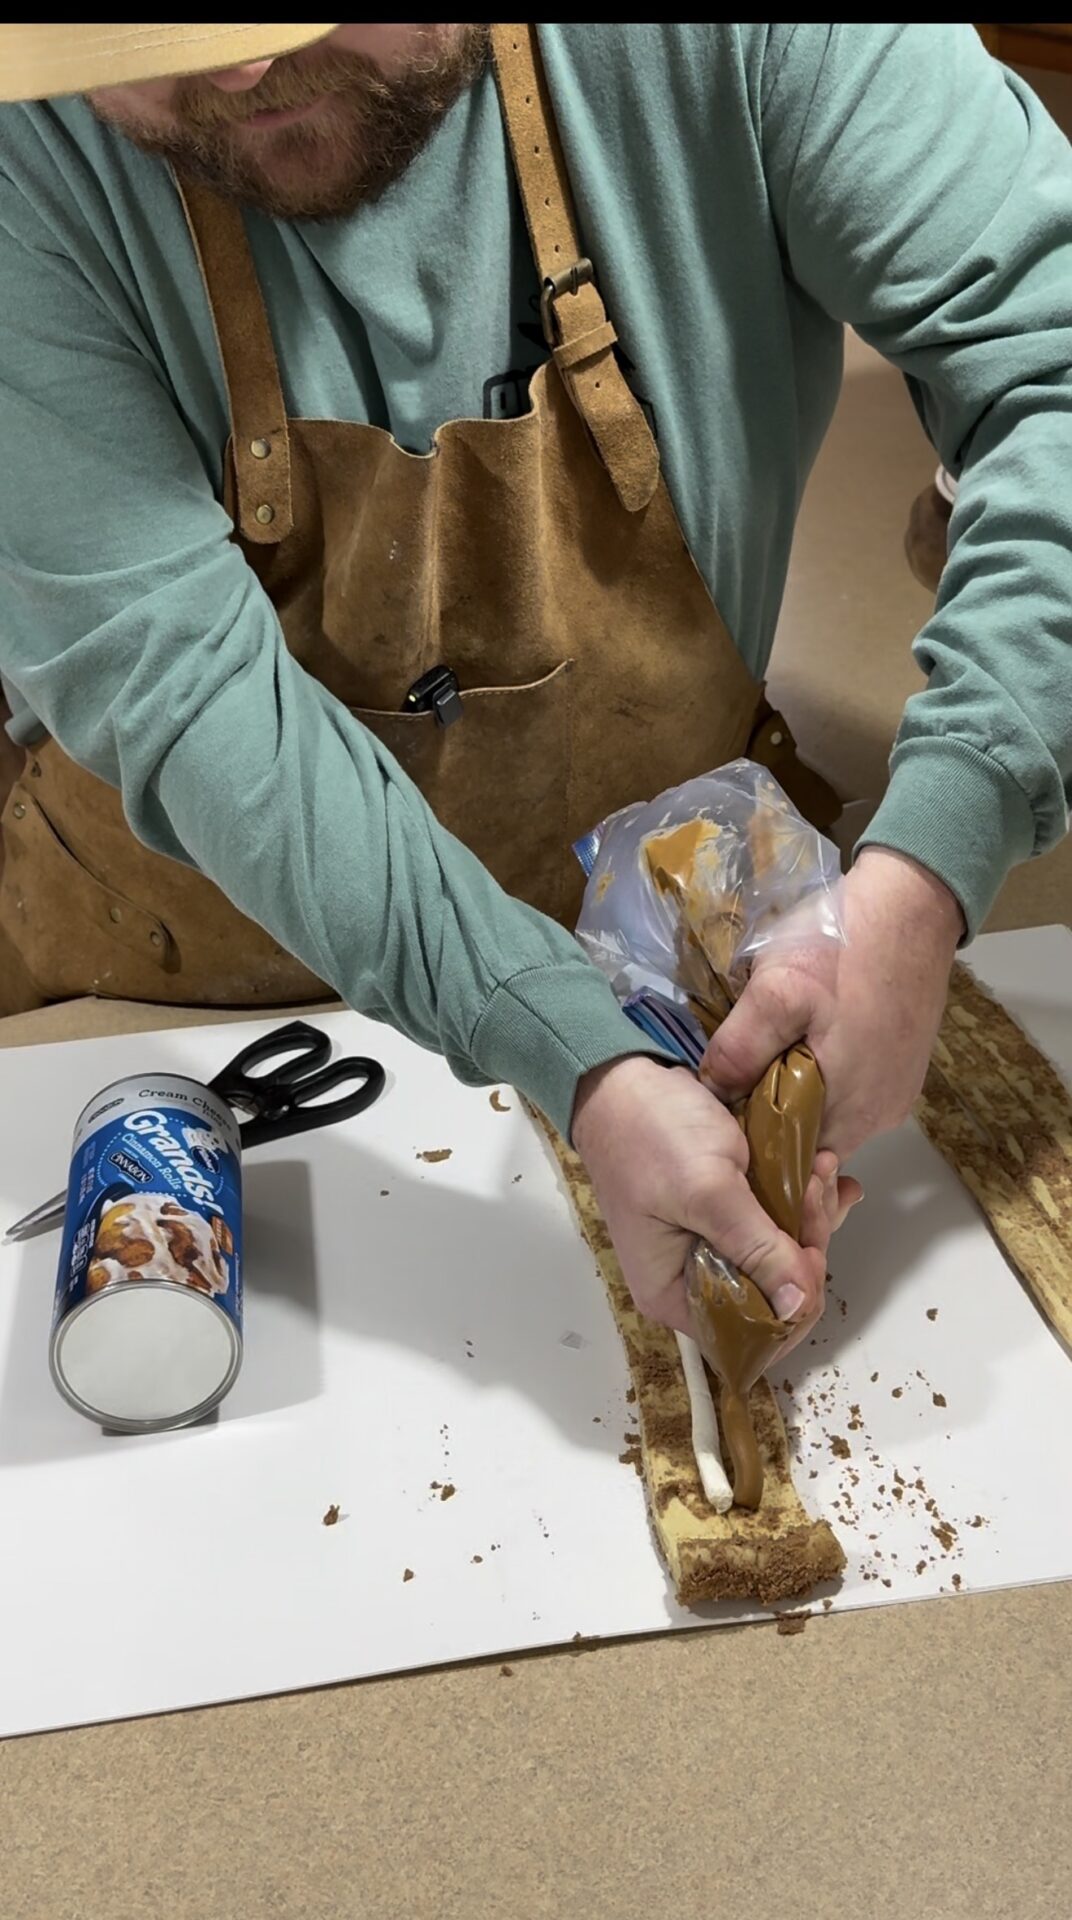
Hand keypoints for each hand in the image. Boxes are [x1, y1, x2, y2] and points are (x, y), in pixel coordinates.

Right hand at [571, 1055, 851, 1348]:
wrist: (625, 1077)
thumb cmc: (648, 1133)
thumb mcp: (707, 1191)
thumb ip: (756, 1248)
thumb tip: (796, 1306)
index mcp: (676, 1293)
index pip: (750, 1333)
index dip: (792, 1302)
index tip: (808, 1249)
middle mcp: (695, 1280)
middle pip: (776, 1295)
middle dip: (809, 1246)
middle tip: (817, 1189)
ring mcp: (713, 1245)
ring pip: (785, 1257)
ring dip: (813, 1216)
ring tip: (822, 1168)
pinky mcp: (729, 1213)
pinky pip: (778, 1224)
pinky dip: (806, 1199)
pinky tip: (824, 1172)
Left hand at [700, 848, 963, 1158]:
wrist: (913, 903)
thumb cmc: (844, 946)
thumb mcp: (776, 991)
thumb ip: (740, 1050)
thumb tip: (711, 1093)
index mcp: (844, 1113)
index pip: (784, 1157)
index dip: (747, 1137)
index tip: (719, 1107)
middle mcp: (876, 1119)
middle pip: (808, 1140)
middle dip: (771, 1114)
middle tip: (738, 1073)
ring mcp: (895, 1096)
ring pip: (830, 1116)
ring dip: (797, 1093)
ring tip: (768, 1053)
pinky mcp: (904, 1071)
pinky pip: (854, 1094)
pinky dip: (826, 1078)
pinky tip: (806, 1042)